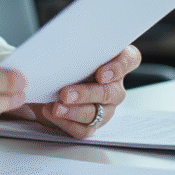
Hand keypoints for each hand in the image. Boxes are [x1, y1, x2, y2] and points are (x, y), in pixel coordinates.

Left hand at [23, 45, 140, 137]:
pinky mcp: (91, 124)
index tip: (102, 74)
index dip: (119, 67)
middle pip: (110, 92)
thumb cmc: (60, 64)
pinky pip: (84, 129)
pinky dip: (67, 122)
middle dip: (87, 94)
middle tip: (65, 94)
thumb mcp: (65, 51)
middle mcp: (113, 86)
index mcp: (114, 62)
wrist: (45, 85)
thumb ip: (71, 48)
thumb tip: (56, 45)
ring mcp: (105, 108)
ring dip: (75, 111)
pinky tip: (52, 113)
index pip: (129, 59)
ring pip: (96, 112)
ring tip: (56, 107)